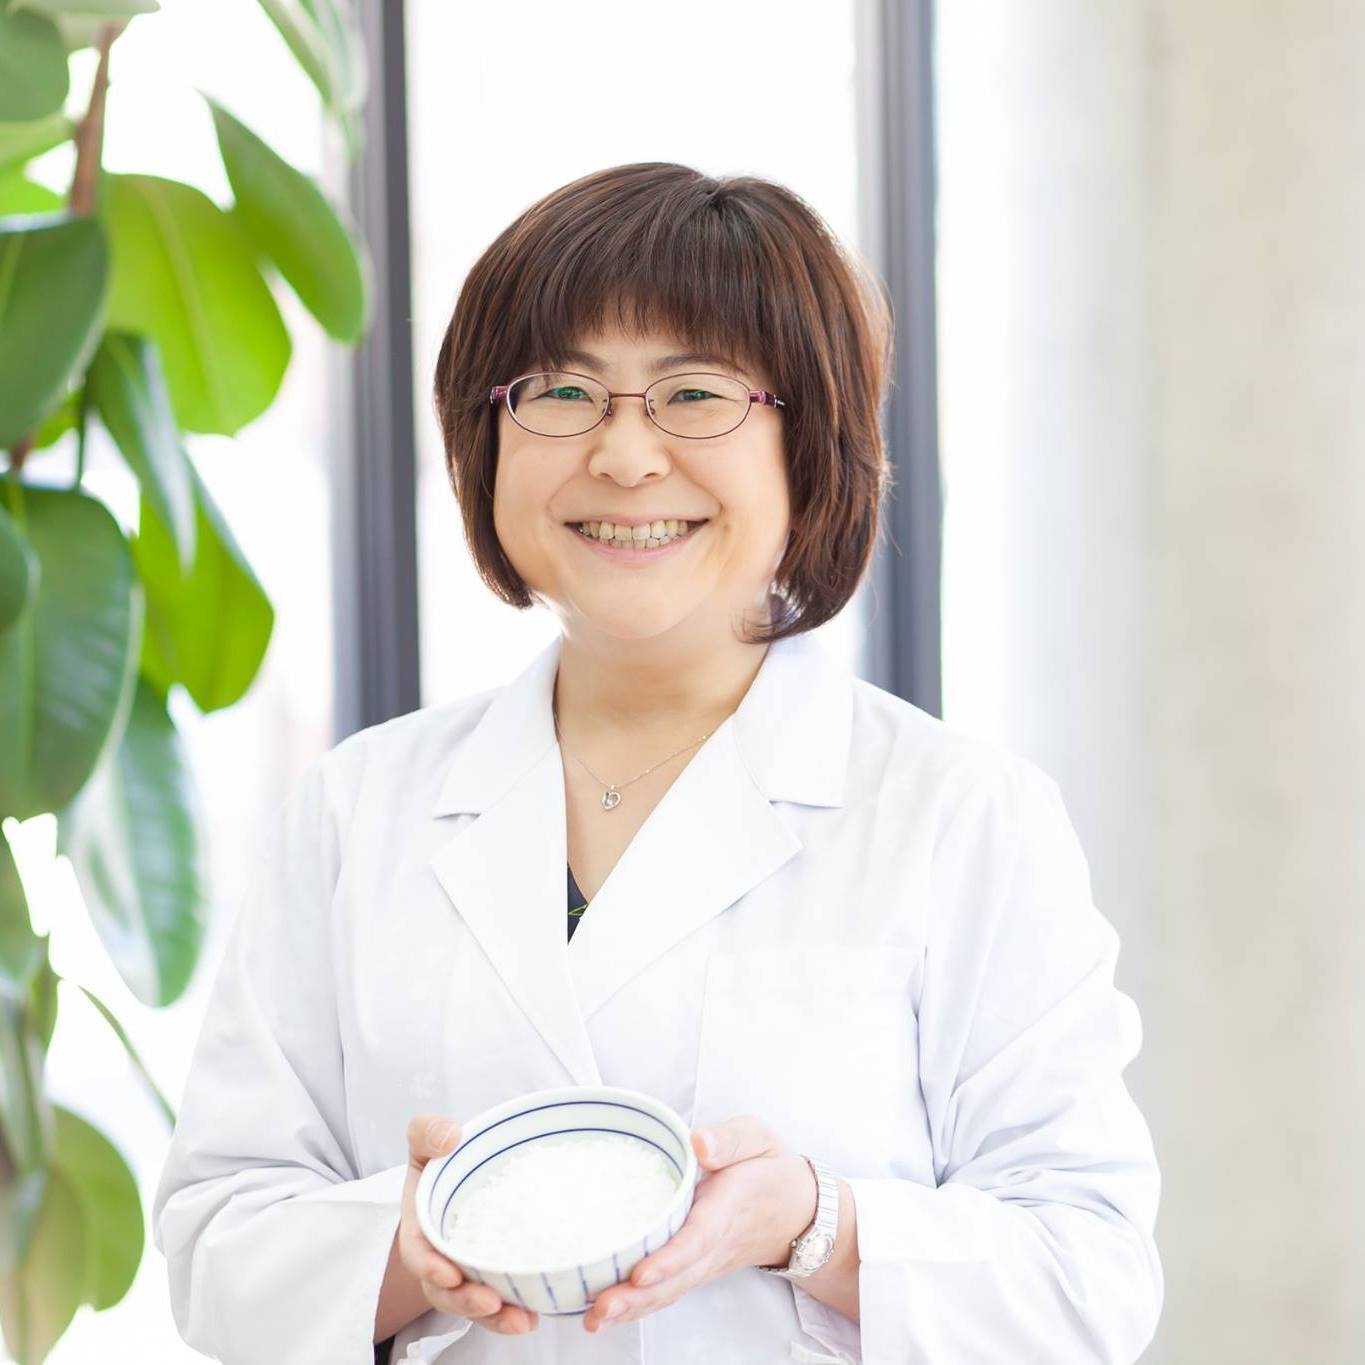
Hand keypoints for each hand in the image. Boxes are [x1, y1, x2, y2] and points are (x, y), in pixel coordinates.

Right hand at [400, 1114, 538, 1335]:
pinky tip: (538, 1312)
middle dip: (466, 1304)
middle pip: (447, 1292)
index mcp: (422, 1228)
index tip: (450, 1276)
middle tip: (491, 1303)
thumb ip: (427, 1131)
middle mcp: (443, 1257)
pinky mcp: (496, 1274)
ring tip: (523, 1320)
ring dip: (497, 1318)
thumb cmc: (442, 1159)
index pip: (420, 1254)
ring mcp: (470, 1270)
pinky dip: (516, 1310)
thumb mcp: (426, 1139)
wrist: (464, 1172)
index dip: (431, 1268)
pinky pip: (503, 1299)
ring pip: (477, 1304)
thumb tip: (449, 1136)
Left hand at [584, 1114, 814, 1333]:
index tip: (640, 1273)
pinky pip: (670, 1292)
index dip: (670, 1259)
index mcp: (727, 1206)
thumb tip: (700, 1143)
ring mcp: (707, 1262)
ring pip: (671, 1291)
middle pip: (678, 1277)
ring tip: (595, 1319)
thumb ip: (731, 1138)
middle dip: (638, 1297)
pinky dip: (640, 1307)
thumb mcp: (758, 1138)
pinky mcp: (698, 1268)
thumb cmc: (770, 1168)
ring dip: (633, 1309)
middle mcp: (715, 1242)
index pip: (698, 1238)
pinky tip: (609, 1315)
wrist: (798, 1210)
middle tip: (599, 1309)